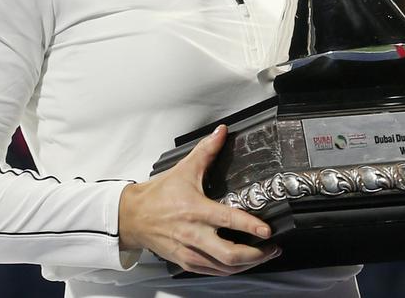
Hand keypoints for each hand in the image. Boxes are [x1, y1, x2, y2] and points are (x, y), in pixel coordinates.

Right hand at [118, 125, 279, 275]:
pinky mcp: (186, 262)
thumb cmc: (157, 195)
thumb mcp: (184, 169)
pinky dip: (230, 269)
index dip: (250, 226)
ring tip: (264, 255)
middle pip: (229, 254)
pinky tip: (241, 263)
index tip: (267, 229)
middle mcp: (193, 234)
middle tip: (272, 247)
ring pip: (223, 267)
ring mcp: (189, 251)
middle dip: (256, 254)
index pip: (228, 220)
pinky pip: (213, 271)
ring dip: (247, 264)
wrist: (132, 217)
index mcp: (195, 210)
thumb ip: (206, 150)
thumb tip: (221, 132)